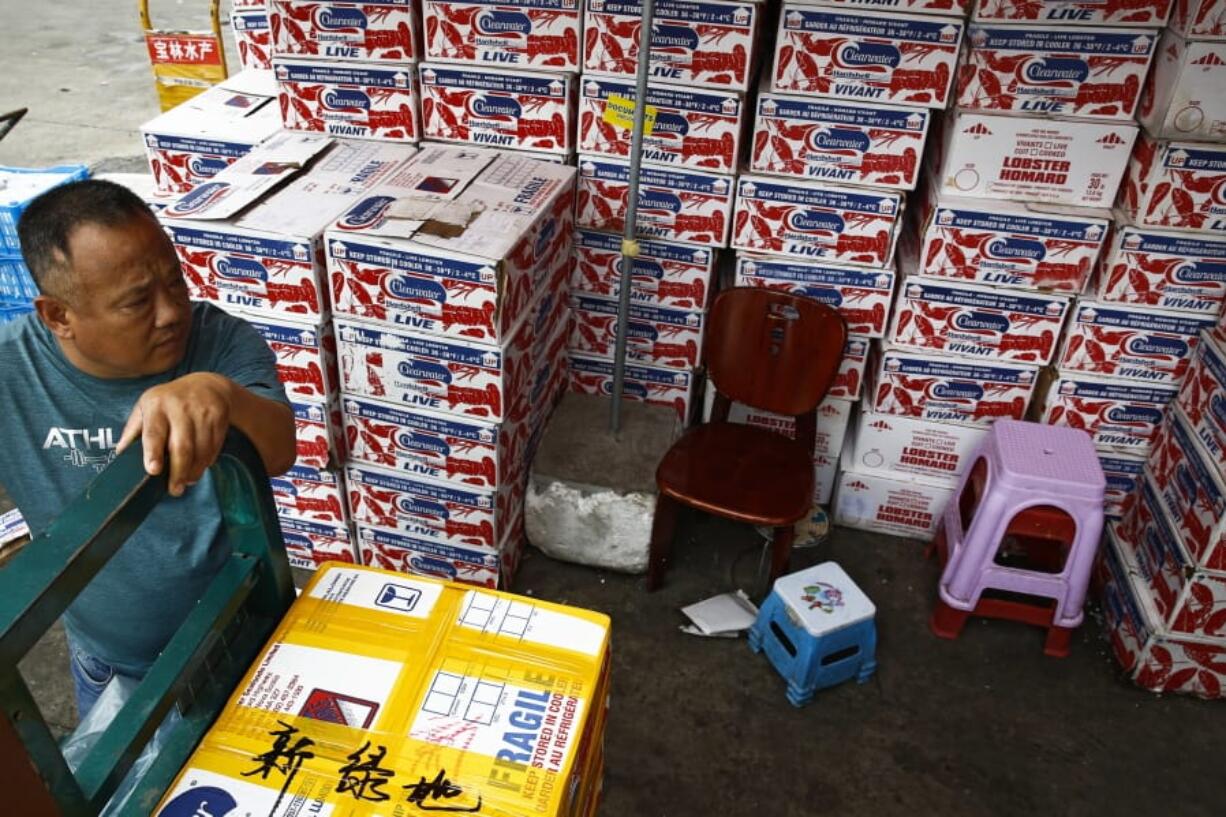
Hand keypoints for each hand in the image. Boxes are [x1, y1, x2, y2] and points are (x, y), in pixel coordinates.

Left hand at [116, 373, 234, 495]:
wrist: (207, 384)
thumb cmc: (169, 400)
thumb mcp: (147, 407)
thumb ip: (134, 430)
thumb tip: (120, 454)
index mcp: (156, 405)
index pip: (154, 432)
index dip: (153, 452)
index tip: (153, 470)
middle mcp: (180, 407)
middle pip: (181, 447)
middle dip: (178, 472)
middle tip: (175, 490)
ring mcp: (202, 412)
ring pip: (201, 451)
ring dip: (194, 471)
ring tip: (187, 481)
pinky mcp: (219, 417)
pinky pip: (214, 447)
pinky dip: (206, 461)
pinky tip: (199, 466)